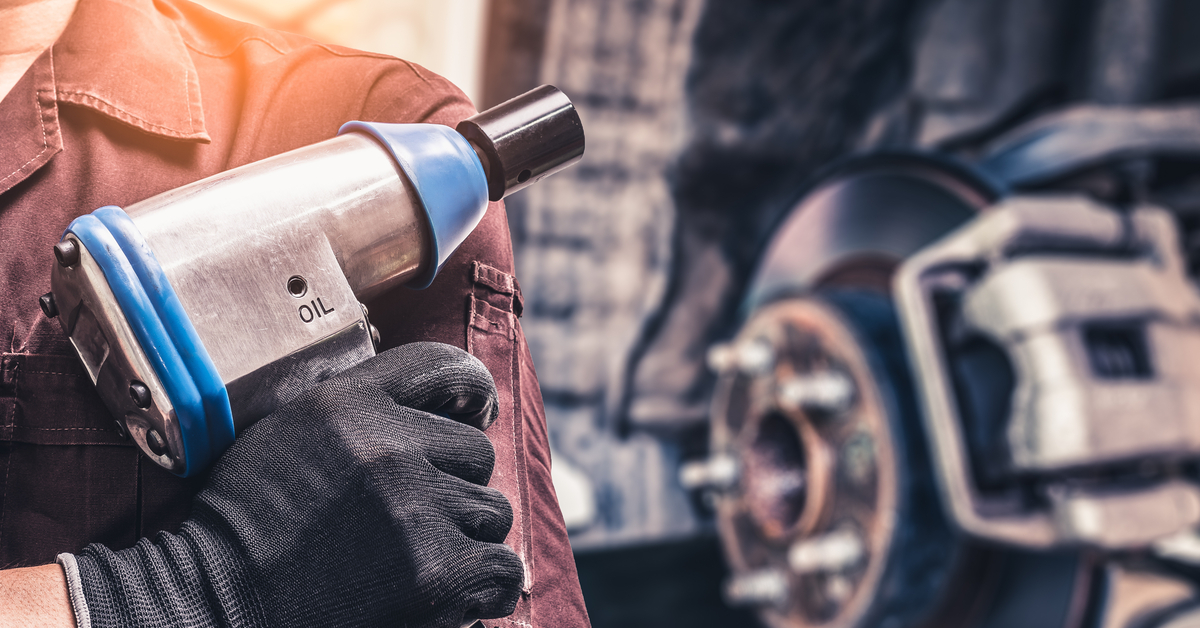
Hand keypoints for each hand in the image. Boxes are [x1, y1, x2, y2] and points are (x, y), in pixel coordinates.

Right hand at [61, 342, 522, 627]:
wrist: (218, 608)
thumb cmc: (249, 529)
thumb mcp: (290, 434)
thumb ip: (359, 411)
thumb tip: (445, 410)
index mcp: (347, 403)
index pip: (444, 366)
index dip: (472, 390)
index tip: (478, 413)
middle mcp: (387, 447)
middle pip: (476, 453)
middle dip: (455, 486)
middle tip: (414, 521)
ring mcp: (415, 510)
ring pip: (491, 512)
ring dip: (467, 539)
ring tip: (419, 562)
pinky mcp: (437, 573)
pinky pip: (501, 570)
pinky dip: (484, 590)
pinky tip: (453, 598)